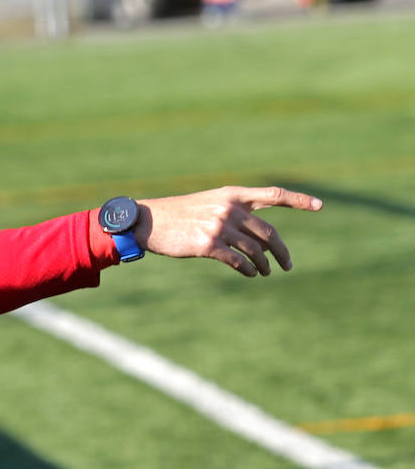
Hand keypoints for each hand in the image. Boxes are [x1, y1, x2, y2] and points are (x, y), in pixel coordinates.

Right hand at [136, 185, 321, 276]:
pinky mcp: (208, 245)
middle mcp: (230, 209)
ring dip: (264, 264)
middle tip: (287, 265)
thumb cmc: (178, 214)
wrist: (148, 221)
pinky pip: (237, 260)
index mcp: (232, 194)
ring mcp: (220, 227)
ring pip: (255, 249)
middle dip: (281, 251)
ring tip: (267, 272)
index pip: (274, 195)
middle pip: (268, 232)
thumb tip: (256, 235)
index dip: (299, 200)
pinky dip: (248, 269)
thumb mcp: (208, 203)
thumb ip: (233, 211)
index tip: (320, 206)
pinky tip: (251, 274)